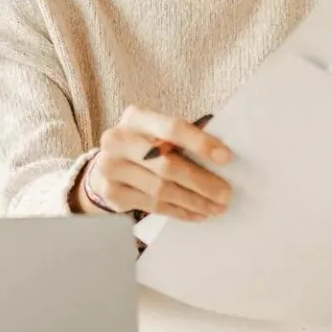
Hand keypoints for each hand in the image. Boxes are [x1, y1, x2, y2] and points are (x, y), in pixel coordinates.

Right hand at [76, 106, 233, 220]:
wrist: (105, 166)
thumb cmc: (143, 147)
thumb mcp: (157, 134)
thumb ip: (182, 140)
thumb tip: (221, 157)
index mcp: (136, 118)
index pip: (172, 128)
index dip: (200, 143)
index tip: (226, 157)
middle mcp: (118, 140)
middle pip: (167, 165)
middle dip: (201, 181)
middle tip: (226, 193)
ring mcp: (110, 167)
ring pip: (161, 189)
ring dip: (194, 201)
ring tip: (216, 207)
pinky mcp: (111, 193)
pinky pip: (153, 205)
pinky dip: (179, 211)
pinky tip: (196, 214)